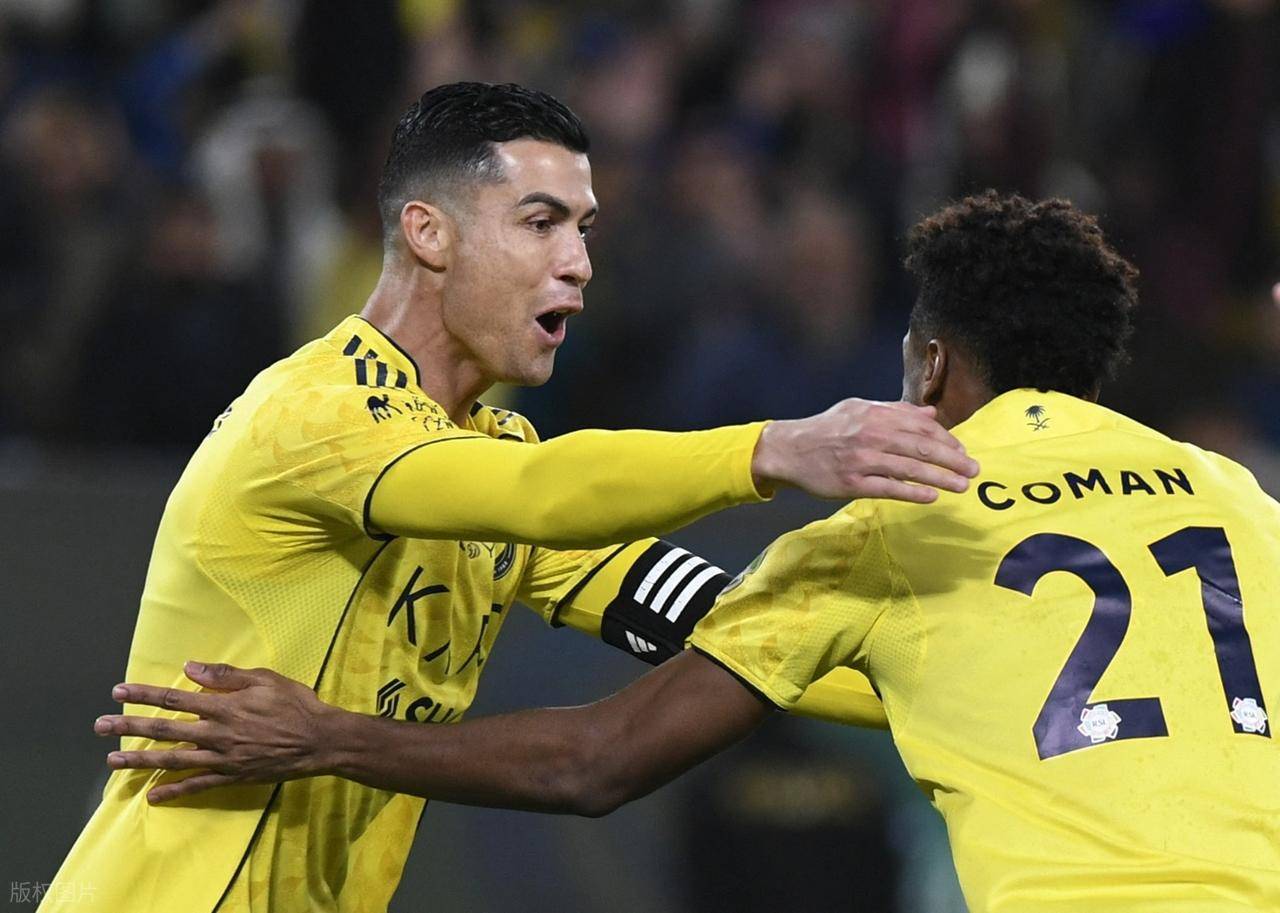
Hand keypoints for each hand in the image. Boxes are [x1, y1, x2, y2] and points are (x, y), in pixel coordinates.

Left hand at [94, 661, 338, 803]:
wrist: (321, 740)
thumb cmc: (296, 704)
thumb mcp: (266, 679)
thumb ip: (227, 675)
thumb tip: (192, 667)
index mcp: (224, 706)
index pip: (175, 698)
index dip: (145, 694)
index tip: (119, 691)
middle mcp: (217, 733)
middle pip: (165, 729)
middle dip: (130, 726)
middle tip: (100, 726)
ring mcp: (223, 758)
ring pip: (173, 760)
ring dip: (140, 760)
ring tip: (112, 761)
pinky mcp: (233, 777)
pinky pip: (198, 786)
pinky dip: (174, 792)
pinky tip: (153, 796)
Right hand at [751, 399, 978, 501]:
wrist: (790, 449)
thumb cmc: (827, 428)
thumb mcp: (859, 409)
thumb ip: (895, 411)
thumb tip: (931, 414)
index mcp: (876, 414)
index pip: (921, 426)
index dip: (946, 438)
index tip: (962, 451)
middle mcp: (871, 434)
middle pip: (922, 447)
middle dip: (953, 459)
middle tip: (974, 471)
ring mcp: (862, 460)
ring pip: (910, 469)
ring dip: (941, 478)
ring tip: (962, 487)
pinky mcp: (853, 483)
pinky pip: (889, 489)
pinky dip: (912, 492)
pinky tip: (931, 496)